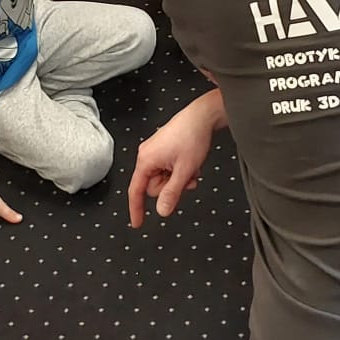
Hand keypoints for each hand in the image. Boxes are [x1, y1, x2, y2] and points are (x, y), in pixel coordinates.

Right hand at [128, 98, 215, 226]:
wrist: (203, 116)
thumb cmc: (192, 136)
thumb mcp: (184, 171)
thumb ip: (172, 193)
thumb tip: (162, 210)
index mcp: (146, 160)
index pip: (136, 191)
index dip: (137, 209)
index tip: (138, 223)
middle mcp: (147, 155)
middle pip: (154, 186)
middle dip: (171, 186)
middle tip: (186, 178)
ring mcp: (155, 151)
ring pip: (164, 179)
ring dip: (179, 179)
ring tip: (191, 168)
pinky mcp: (164, 149)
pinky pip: (169, 169)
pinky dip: (180, 171)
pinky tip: (191, 163)